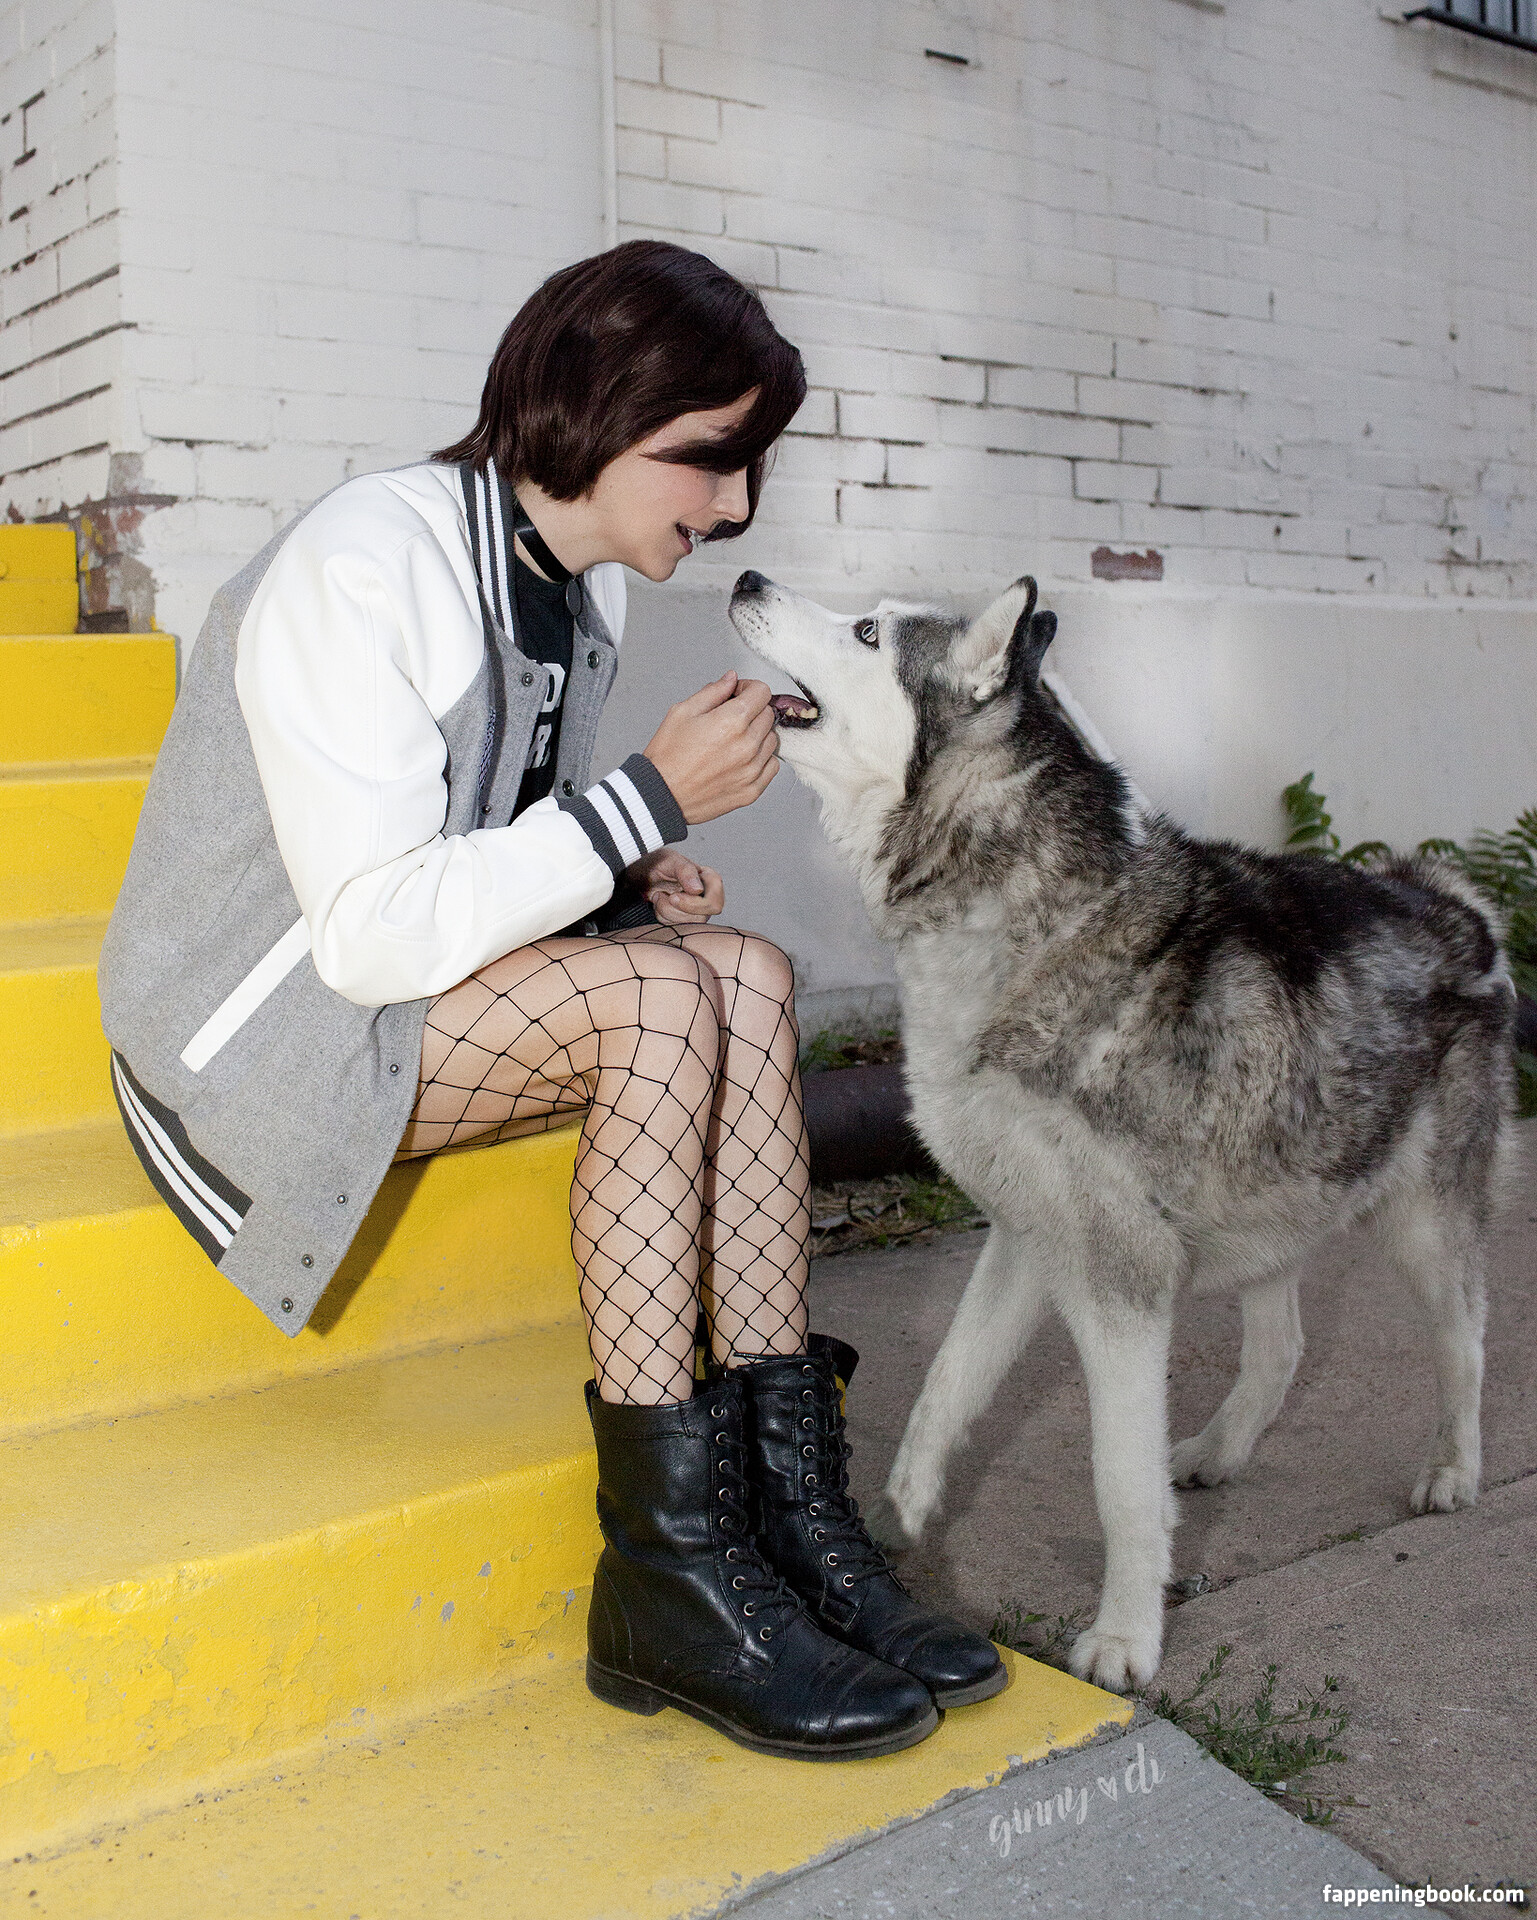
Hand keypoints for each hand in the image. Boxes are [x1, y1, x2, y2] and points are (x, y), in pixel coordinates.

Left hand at [630, 850, 723, 925]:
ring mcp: (695, 910)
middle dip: (676, 909)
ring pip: (687, 924)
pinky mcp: (682, 919)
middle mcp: (706, 897)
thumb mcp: (670, 860)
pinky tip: (659, 903)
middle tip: (663, 896)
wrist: (640, 873)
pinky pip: (675, 927)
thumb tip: (698, 890)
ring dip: (666, 911)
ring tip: (659, 895)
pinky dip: (662, 916)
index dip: (695, 905)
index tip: (674, 896)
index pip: (714, 902)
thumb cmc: (657, 862)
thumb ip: (686, 871)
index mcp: (709, 880)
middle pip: (702, 917)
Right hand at [642, 670, 778, 823]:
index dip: (749, 688)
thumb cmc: (667, 757)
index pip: (762, 692)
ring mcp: (752, 769)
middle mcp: (747, 745)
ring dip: (758, 735)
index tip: (739, 694)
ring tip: (733, 740)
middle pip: (768, 714)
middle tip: (731, 717)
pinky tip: (741, 758)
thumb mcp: (683, 712)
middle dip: (753, 710)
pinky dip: (761, 759)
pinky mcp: (752, 790)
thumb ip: (713, 692)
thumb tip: (731, 679)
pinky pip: (771, 766)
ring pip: (772, 740)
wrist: (660, 794)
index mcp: (732, 721)